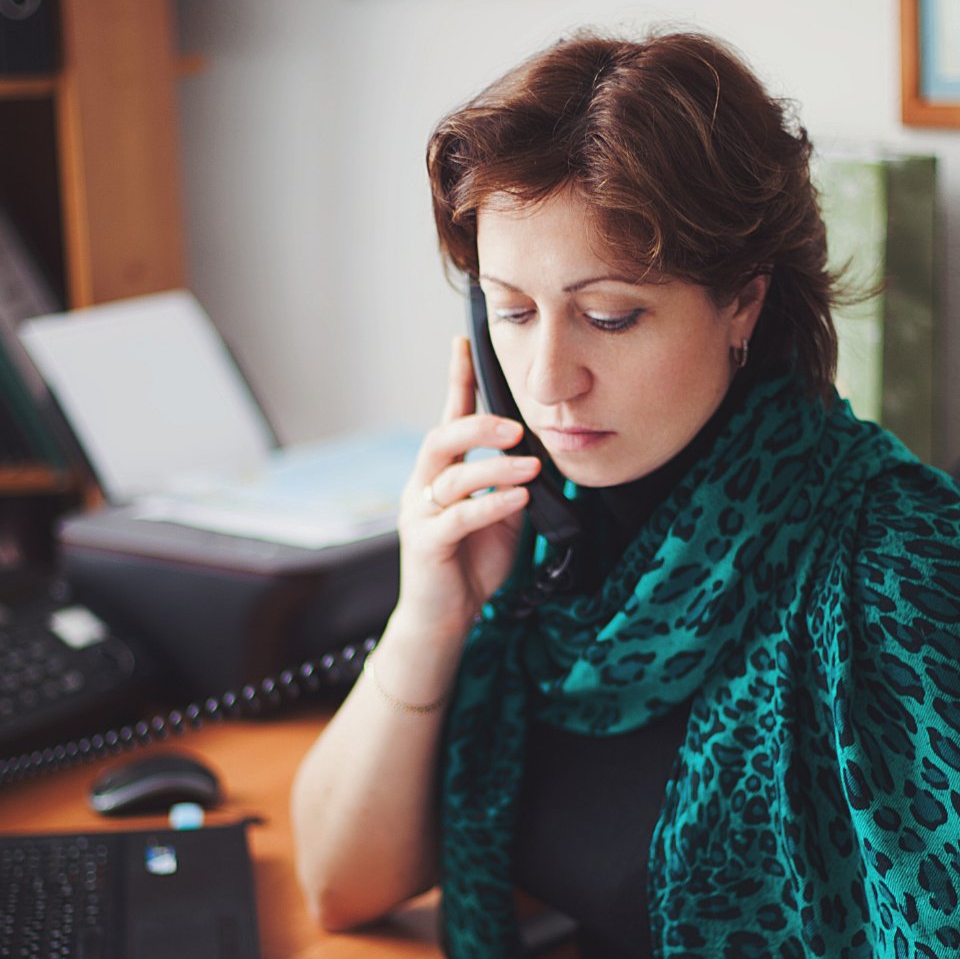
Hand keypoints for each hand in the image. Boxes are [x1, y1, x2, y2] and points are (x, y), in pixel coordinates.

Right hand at [392, 336, 539, 639]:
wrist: (444, 617)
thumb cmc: (470, 563)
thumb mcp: (500, 515)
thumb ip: (511, 483)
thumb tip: (539, 455)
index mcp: (441, 473)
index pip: (449, 417)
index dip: (457, 379)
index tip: (465, 341)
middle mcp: (423, 485)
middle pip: (442, 438)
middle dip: (479, 424)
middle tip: (516, 425)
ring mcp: (419, 514)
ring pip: (452, 476)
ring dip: (496, 466)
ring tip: (532, 464)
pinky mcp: (425, 543)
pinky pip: (457, 517)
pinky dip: (491, 504)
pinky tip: (517, 497)